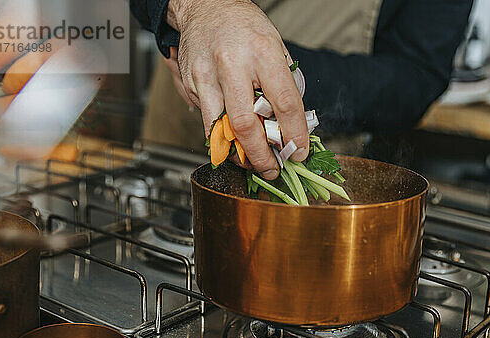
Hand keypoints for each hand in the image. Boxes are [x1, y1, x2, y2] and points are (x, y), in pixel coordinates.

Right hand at [166, 0, 308, 179]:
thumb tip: (294, 123)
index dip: (293, 134)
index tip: (298, 151)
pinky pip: (208, 119)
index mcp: (263, 52)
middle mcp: (232, 64)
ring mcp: (207, 75)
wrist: (205, 6)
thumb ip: (285, 83)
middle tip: (271, 169)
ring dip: (237, 153)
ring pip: (221, 128)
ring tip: (250, 162)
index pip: (284, 103)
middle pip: (246, 124)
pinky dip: (221, 135)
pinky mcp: (191, 83)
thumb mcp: (275, 46)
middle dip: (260, 155)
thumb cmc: (244, 27)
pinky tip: (231, 137)